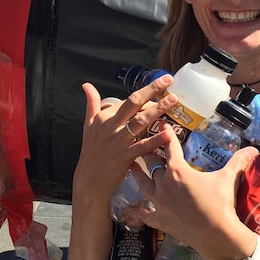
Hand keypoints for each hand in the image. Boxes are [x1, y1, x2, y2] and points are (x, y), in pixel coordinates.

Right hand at [72, 75, 176, 198]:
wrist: (89, 179)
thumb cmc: (91, 151)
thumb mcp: (88, 125)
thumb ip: (91, 103)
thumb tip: (86, 85)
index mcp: (104, 117)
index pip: (127, 101)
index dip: (145, 93)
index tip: (159, 86)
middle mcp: (111, 126)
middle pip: (133, 103)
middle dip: (151, 90)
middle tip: (167, 80)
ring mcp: (119, 141)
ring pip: (140, 121)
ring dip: (157, 109)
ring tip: (172, 100)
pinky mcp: (125, 156)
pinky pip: (143, 146)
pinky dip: (155, 139)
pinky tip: (168, 133)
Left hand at [133, 128, 258, 258]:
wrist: (215, 235)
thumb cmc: (219, 203)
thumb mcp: (228, 179)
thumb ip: (238, 162)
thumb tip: (253, 149)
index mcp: (177, 170)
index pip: (170, 147)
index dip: (167, 134)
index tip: (162, 125)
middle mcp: (163, 183)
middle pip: (151, 164)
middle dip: (148, 153)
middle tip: (143, 145)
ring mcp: (158, 202)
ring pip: (142, 185)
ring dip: (137, 175)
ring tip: (131, 168)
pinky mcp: (159, 220)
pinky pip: (147, 214)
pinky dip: (145, 212)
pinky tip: (143, 211)